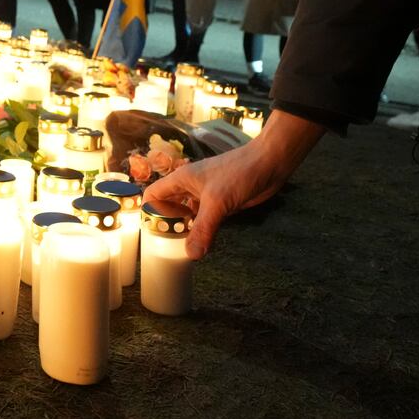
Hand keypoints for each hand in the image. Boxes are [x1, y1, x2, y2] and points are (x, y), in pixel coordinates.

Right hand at [144, 110, 324, 258]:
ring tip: (184, 247)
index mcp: (181, 180)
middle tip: (169, 245)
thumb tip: (191, 255)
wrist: (269, 163)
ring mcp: (206, 195)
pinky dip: (202, 229)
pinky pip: (204, 218)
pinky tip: (204, 241)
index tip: (153, 232)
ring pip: (187, 214)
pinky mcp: (221, 203)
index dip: (149, 212)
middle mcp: (190, 187)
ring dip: (186, 229)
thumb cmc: (239, 174)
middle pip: (169, 207)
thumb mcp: (217, 202)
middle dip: (168, 225)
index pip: (153, 195)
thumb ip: (203, 228)